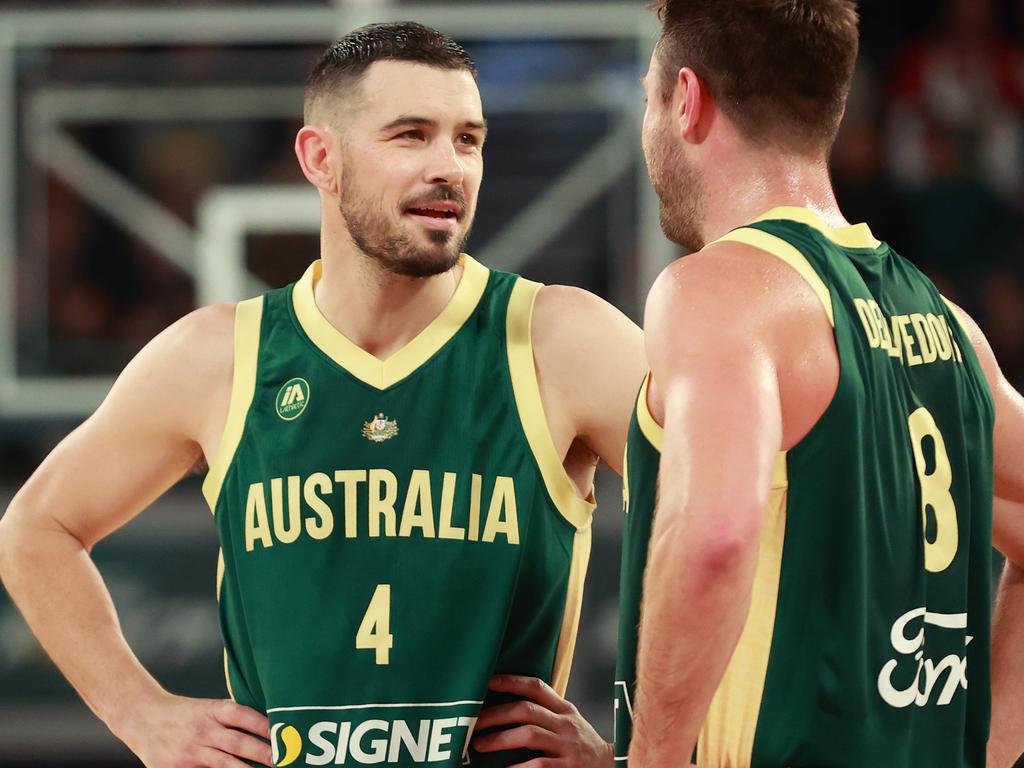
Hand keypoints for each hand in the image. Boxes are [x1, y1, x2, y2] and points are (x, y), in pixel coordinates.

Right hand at [114, 692, 271, 767]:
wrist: (140, 717)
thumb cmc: (181, 713)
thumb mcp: (206, 707)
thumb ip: (230, 718)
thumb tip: (265, 728)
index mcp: (212, 710)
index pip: (243, 716)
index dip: (263, 724)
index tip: (282, 733)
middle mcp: (203, 730)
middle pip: (237, 743)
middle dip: (262, 753)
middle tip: (281, 760)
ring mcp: (190, 752)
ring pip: (224, 764)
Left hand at [472, 674, 612, 767]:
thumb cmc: (581, 745)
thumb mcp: (569, 722)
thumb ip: (546, 712)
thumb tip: (506, 706)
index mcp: (564, 709)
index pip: (537, 687)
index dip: (511, 681)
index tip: (488, 681)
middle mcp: (565, 724)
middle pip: (526, 710)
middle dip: (496, 715)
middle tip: (474, 723)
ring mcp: (567, 746)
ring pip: (529, 735)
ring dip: (500, 739)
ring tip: (479, 744)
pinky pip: (537, 765)